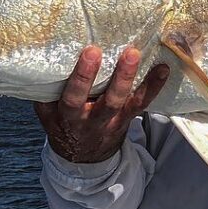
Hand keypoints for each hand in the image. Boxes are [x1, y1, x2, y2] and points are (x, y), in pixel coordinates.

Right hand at [34, 45, 169, 162]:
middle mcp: (93, 120)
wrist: (82, 156)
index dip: (83, 77)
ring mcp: (113, 120)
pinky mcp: (128, 117)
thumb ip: (45, 91)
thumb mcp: (47, 113)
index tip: (92, 52)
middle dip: (118, 77)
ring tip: (140, 55)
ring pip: (127, 101)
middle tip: (128, 52)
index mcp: (69, 117)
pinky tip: (163, 68)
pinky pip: (142, 103)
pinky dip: (154, 86)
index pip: (74, 98)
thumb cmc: (63, 123)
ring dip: (136, 78)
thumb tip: (44, 57)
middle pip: (109, 101)